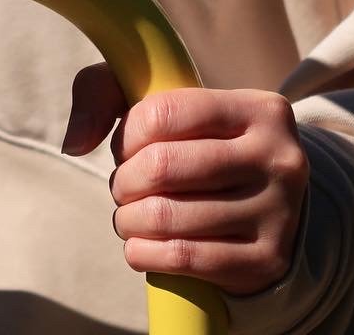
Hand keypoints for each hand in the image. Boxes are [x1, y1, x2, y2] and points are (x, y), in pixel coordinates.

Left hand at [61, 63, 308, 295]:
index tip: (128, 149)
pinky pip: (182, 258)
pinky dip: (143, 253)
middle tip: (123, 188)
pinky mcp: (266, 260)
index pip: (163, 113)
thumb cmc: (202, 146)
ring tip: (129, 216)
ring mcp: (279, 212)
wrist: (270, 209)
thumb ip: (103, 93)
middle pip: (162, 166)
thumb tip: (74, 142)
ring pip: (167, 216)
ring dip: (128, 220)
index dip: (127, 136)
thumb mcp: (166, 102)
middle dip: (124, 182)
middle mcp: (278, 158)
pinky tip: (140, 245)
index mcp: (259, 109)